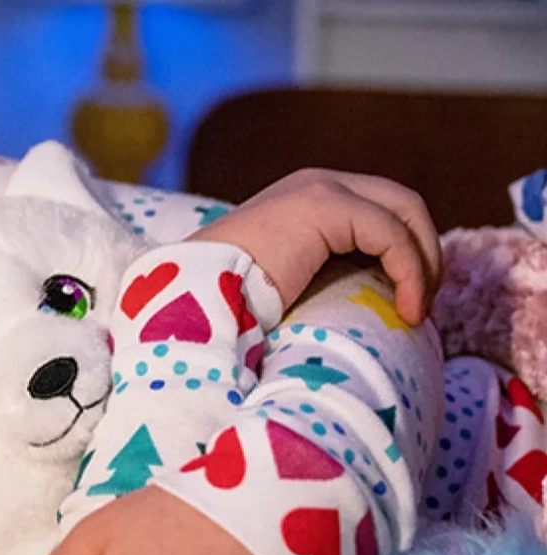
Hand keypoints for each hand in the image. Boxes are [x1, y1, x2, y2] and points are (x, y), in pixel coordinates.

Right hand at [189, 168, 440, 324]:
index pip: (378, 211)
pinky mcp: (326, 205)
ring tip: (416, 310)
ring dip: (423, 263)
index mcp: (302, 198)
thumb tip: (360, 305)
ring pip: (405, 213)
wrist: (191, 296)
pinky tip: (404, 309)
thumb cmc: (225, 304)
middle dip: (424, 252)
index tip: (404, 301)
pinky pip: (391, 235)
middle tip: (421, 304)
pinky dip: (410, 273)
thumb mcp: (283, 282)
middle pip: (402, 204)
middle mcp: (315, 182)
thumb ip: (318, 275)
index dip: (403, 253)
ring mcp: (320, 187)